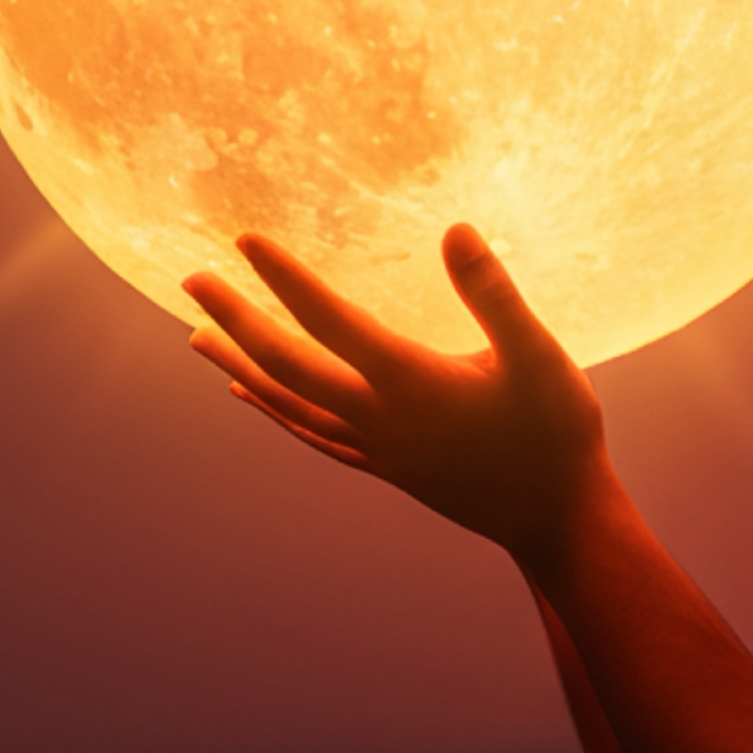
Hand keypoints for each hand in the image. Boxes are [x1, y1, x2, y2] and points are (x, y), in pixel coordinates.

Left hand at [182, 225, 604, 574]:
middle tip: (193, 280)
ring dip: (240, 366)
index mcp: (413, 383)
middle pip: (289, 365)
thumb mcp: (539, 356)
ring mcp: (378, 448)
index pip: (332, 321)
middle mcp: (381, 418)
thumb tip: (455, 231)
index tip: (245, 240)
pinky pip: (312, 435)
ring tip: (196, 336)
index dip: (285, 278)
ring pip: (290, 404)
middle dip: (238, 320)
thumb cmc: (557, 434)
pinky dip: (274, 411)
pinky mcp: (387, 467)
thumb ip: (494, 294)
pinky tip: (248, 395)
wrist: (558, 521)